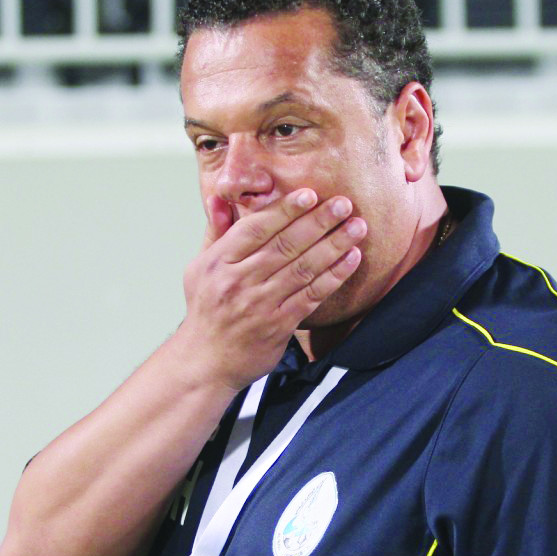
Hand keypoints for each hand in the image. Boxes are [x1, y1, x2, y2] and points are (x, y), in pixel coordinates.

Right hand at [177, 188, 364, 389]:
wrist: (206, 362)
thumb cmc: (206, 310)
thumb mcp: (199, 269)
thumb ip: (216, 232)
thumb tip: (221, 199)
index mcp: (218, 263)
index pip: (256, 229)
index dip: (285, 209)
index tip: (310, 193)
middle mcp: (239, 282)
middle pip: (285, 245)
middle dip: (318, 222)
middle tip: (344, 204)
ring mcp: (260, 305)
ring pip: (303, 268)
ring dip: (334, 245)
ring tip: (357, 227)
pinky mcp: (279, 325)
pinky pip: (312, 296)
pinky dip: (334, 276)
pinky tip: (351, 259)